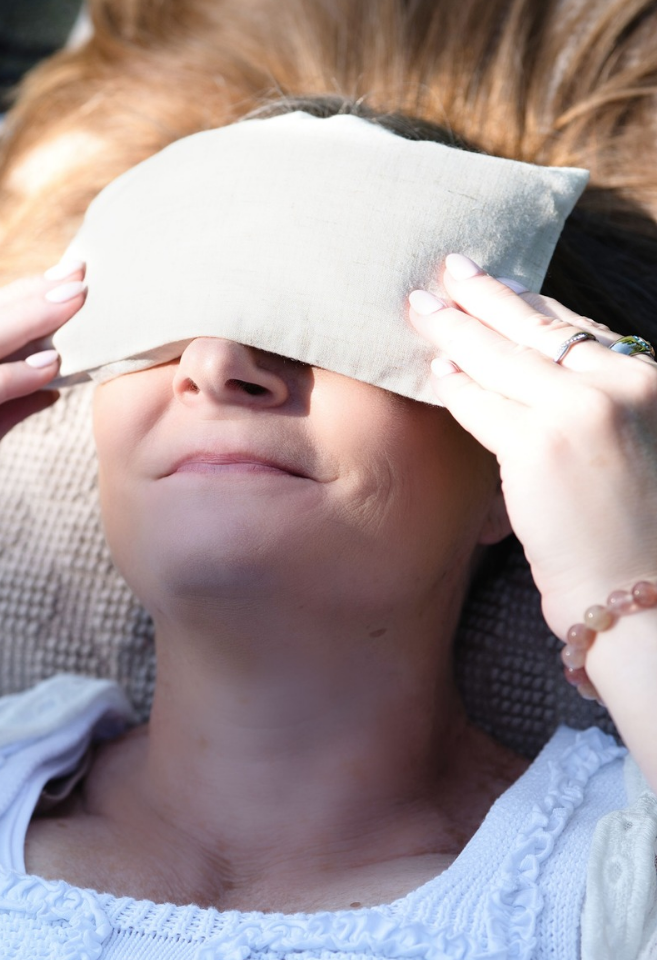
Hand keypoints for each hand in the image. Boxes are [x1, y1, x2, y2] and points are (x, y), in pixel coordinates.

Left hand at [408, 254, 656, 640]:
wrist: (645, 595)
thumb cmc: (639, 532)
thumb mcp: (638, 446)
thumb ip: (600, 405)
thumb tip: (540, 378)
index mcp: (653, 380)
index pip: (581, 330)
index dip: (534, 306)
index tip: (504, 287)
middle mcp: (624, 383)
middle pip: (537, 327)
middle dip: (486, 295)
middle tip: (451, 269)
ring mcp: (581, 410)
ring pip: (500, 357)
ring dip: (454, 328)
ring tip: (422, 306)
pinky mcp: (538, 444)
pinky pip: (479, 402)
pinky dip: (453, 386)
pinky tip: (433, 369)